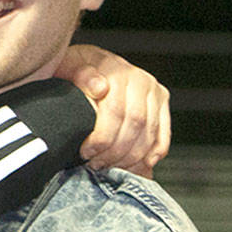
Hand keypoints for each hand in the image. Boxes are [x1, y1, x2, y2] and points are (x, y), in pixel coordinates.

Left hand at [57, 44, 170, 176]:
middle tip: (96, 164)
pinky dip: (152, 155)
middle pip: (135, 125)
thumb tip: (100, 87)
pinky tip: (138, 166)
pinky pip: (162, 136)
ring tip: (110, 167)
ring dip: (130, 158)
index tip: (86, 152)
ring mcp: (155, 94)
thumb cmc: (76, 69)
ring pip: (149, 134)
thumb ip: (81, 75)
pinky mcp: (162, 106)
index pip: (116, 111)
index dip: (102, 137)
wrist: (87, 65)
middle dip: (115, 152)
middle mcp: (142, 81)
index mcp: (119, 70)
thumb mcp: (69, 67)